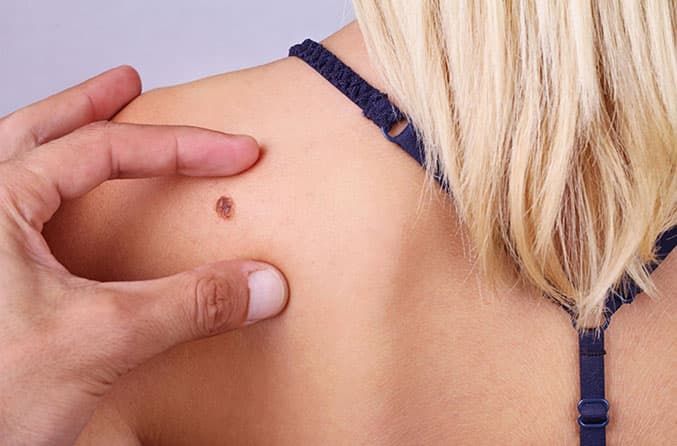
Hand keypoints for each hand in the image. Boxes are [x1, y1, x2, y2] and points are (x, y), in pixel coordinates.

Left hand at [0, 66, 287, 445]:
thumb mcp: (98, 341)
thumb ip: (186, 306)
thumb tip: (258, 284)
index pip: (101, 151)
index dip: (180, 147)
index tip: (233, 152)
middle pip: (35, 134)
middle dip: (86, 105)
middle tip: (125, 85)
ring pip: (14, 167)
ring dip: (57, 136)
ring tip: (87, 117)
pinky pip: (16, 215)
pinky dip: (47, 193)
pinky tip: (61, 208)